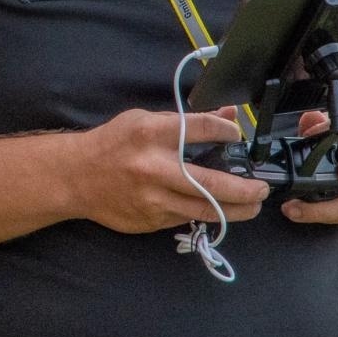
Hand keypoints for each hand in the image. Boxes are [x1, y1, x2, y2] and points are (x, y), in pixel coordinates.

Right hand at [75, 107, 270, 233]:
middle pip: (211, 183)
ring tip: (252, 206)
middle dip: (244, 189)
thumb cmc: (112, 144)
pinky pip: (184, 219)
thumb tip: (227, 116)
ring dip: (234, 210)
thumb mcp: (145, 120)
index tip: (237, 135)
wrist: (75, 177)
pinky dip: (202, 214)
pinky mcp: (150, 220)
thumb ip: (186, 122)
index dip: (228, 129)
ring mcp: (152, 198)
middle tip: (262, 190)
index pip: (202, 128)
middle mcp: (154, 168)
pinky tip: (215, 210)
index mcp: (152, 134)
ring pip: (204, 210)